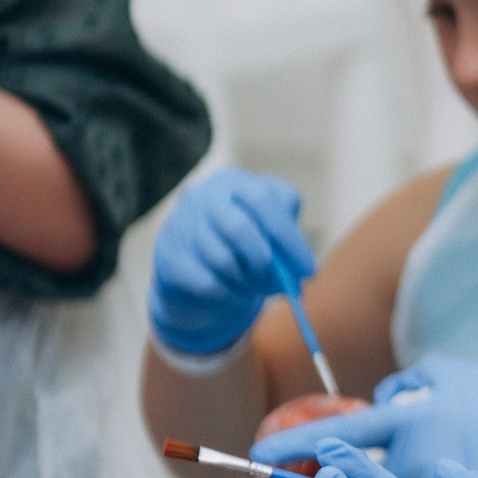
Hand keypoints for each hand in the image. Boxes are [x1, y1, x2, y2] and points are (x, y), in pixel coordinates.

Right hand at [145, 168, 314, 356]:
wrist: (194, 266)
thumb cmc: (243, 243)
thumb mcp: (269, 230)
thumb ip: (286, 242)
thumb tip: (300, 272)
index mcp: (234, 182)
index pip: (263, 200)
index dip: (289, 238)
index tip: (310, 272)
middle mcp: (203, 197)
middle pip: (239, 229)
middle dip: (265, 263)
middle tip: (281, 286)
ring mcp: (180, 225)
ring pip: (222, 261)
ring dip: (247, 283)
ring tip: (255, 289)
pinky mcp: (168, 258)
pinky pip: (207, 284)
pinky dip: (228, 294)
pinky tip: (234, 293)